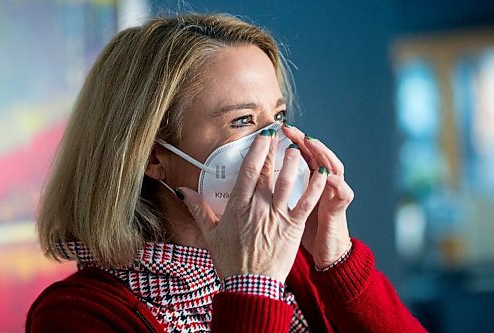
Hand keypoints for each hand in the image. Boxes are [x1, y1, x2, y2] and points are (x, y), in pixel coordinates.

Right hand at [178, 130, 327, 282]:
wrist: (250, 286)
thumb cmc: (231, 261)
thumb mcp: (210, 235)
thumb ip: (198, 210)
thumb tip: (182, 192)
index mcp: (239, 207)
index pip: (248, 171)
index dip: (257, 150)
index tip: (263, 136)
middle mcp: (258, 207)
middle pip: (267, 172)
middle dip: (273, 151)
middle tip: (279, 136)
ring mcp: (277, 216)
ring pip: (287, 182)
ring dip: (294, 164)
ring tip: (297, 150)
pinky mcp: (293, 226)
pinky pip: (306, 202)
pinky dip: (315, 187)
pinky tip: (321, 174)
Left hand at [283, 124, 353, 268]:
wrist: (326, 251)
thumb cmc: (303, 229)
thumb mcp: (288, 207)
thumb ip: (275, 192)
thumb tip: (251, 183)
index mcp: (307, 181)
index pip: (300, 155)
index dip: (289, 142)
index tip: (274, 132)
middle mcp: (323, 182)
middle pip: (316, 155)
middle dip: (303, 141)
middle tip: (291, 129)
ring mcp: (333, 192)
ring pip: (333, 166)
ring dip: (321, 153)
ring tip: (310, 143)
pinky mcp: (340, 207)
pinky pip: (342, 192)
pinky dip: (335, 182)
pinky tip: (326, 174)